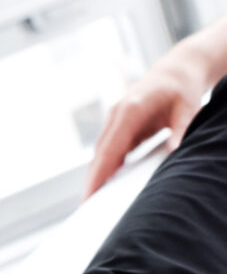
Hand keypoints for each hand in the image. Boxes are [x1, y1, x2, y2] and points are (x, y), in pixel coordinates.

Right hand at [84, 69, 202, 199]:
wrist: (176, 69)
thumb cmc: (182, 87)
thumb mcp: (188, 107)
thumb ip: (181, 129)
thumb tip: (175, 151)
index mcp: (130, 110)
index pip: (110, 148)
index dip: (99, 172)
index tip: (90, 192)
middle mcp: (117, 113)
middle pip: (100, 152)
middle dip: (91, 178)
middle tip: (86, 204)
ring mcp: (115, 117)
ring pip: (101, 150)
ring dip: (96, 172)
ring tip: (94, 198)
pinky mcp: (119, 122)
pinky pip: (109, 147)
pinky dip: (105, 164)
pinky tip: (105, 181)